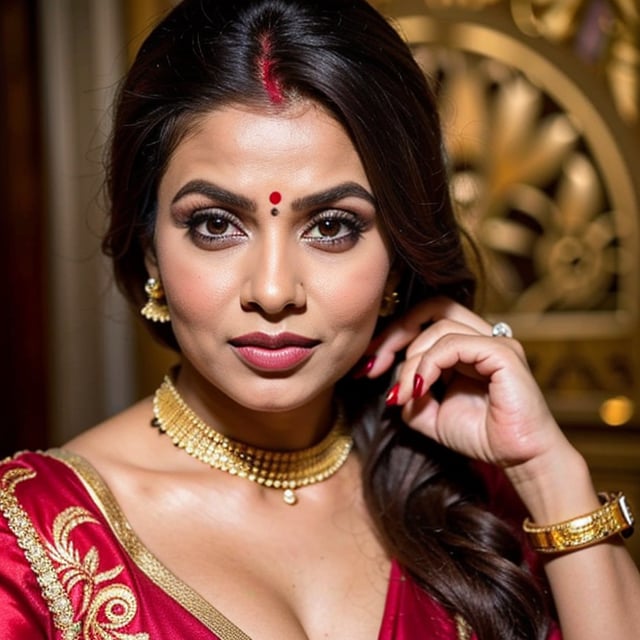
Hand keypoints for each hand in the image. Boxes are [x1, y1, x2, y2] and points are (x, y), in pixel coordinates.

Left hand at [364, 297, 568, 473]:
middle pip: (431, 309)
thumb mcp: (429, 415)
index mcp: (465, 347)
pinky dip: (429, 364)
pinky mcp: (503, 352)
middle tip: (373, 364)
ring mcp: (494, 341)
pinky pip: (454, 343)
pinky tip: (419, 388)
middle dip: (395, 333)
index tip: (369, 363)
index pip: (426, 319)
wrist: (518, 459)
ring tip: (407, 392)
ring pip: (439, 326)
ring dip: (412, 359)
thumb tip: (392, 383)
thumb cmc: (482, 436)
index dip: (393, 335)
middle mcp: (481, 337)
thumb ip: (409, 395)